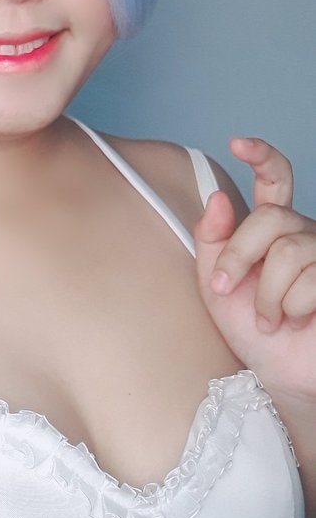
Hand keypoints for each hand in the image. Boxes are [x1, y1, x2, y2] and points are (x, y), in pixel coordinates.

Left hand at [193, 137, 315, 401]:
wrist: (275, 374)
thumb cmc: (248, 330)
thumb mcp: (215, 284)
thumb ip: (212, 240)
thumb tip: (217, 196)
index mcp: (272, 228)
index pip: (275, 179)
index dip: (261, 155)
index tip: (237, 143)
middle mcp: (303, 234)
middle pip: (271, 218)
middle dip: (239, 255)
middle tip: (225, 287)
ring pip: (289, 252)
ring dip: (266, 295)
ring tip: (268, 319)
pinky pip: (309, 280)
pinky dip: (290, 308)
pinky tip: (292, 322)